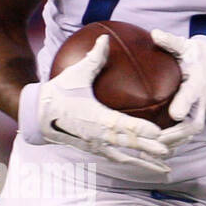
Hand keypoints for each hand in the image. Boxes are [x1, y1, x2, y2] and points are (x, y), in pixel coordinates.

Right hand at [19, 34, 169, 171]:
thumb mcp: (76, 74)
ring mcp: (95, 146)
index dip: (140, 131)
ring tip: (164, 168)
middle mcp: (98, 136)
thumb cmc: (58, 93)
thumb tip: (105, 38)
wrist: (37, 115)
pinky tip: (145, 165)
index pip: (122, 127)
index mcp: (96, 119)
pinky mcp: (93, 150)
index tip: (157, 133)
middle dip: (148, 149)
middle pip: (128, 145)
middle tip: (168, 151)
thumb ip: (94, 57)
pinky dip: (132, 162)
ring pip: (125, 157)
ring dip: (145, 163)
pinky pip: (116, 158)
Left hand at [151, 30, 205, 149]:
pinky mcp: (191, 122)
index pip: (192, 94)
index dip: (184, 104)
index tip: (175, 114)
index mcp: (197, 82)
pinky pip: (182, 138)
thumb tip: (155, 34)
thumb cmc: (194, 57)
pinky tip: (150, 151)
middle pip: (192, 124)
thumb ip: (171, 42)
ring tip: (149, 150)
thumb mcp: (185, 46)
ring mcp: (197, 114)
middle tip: (156, 140)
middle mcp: (199, 102)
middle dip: (176, 135)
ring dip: (171, 144)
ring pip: (187, 135)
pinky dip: (169, 146)